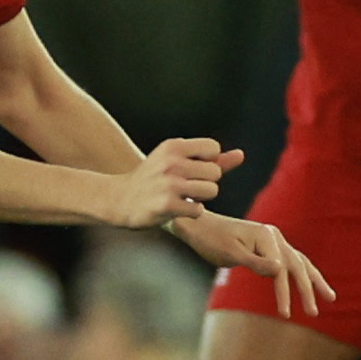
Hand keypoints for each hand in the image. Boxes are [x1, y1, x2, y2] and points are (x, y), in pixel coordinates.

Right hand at [107, 138, 241, 229]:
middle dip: (205, 183)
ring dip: (200, 198)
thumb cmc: (153, 180)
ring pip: (211, 190)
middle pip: (215, 173)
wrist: (119, 199)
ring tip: (182, 197)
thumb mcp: (176, 161)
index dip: (209, 162)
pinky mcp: (167, 205)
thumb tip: (241, 155)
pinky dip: (191, 212)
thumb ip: (210, 159)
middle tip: (185, 187)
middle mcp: (171, 162)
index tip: (193, 170)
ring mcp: (169, 184)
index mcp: (173, 146)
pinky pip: (199, 210)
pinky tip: (176, 209)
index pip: (213, 148)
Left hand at [169, 212, 334, 318]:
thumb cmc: (209, 240)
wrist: (197, 225)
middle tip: (315, 313)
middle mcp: (273, 236)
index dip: (284, 293)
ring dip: (313, 281)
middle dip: (308, 289)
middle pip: (298, 265)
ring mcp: (272, 241)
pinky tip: (309, 284)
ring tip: (330, 298)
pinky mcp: (267, 247)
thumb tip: (280, 270)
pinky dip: (302, 274)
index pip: (281, 270)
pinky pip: (290, 262)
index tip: (284, 315)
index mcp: (266, 236)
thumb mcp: (229, 253)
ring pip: (299, 262)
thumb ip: (255, 262)